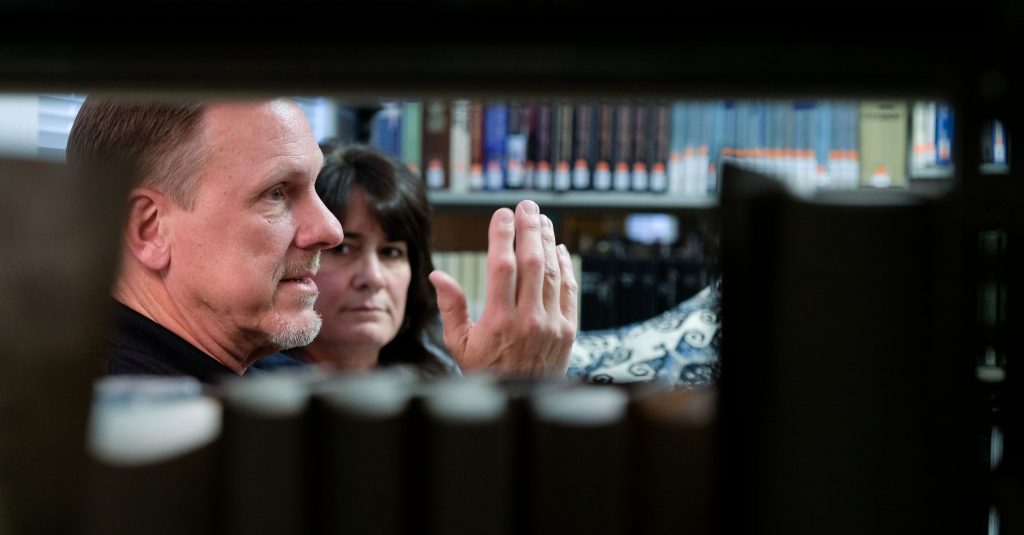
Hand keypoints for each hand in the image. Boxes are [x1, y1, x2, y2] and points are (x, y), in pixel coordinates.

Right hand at [429, 200, 577, 375]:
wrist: (520, 402)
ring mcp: (552, 324)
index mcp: (498, 321)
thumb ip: (451, 307)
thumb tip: (438, 275)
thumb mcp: (459, 344)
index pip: (502, 267)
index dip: (502, 236)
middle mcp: (528, 320)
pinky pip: (568, 290)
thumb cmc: (486, 372)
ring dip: (546, 242)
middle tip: (526, 206)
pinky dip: (564, 267)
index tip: (501, 215)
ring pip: (550, 272)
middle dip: (529, 229)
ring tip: (541, 220)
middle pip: (531, 262)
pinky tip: (558, 249)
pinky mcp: (568, 330)